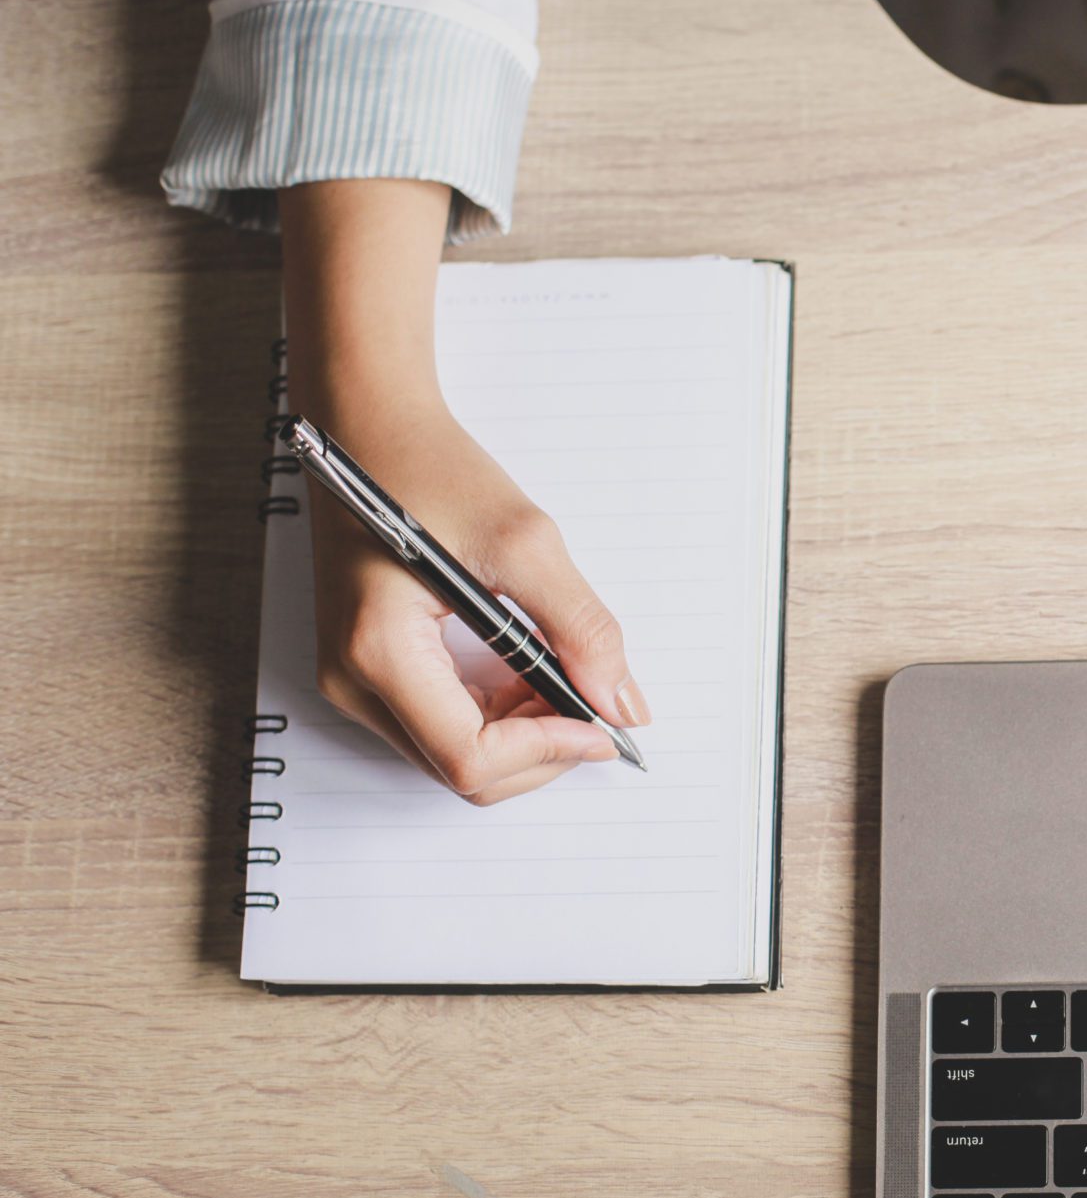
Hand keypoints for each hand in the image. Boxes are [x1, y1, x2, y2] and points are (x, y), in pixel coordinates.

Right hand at [309, 403, 645, 803]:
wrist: (368, 428)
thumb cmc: (429, 469)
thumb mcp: (524, 541)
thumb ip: (581, 627)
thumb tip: (622, 701)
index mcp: (378, 651)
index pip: (469, 757)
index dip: (548, 752)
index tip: (603, 725)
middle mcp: (353, 681)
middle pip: (462, 769)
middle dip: (540, 747)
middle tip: (593, 696)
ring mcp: (355, 680)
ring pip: (456, 754)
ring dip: (523, 732)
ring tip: (560, 668)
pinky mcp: (370, 669)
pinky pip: (444, 724)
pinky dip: (499, 711)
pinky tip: (528, 664)